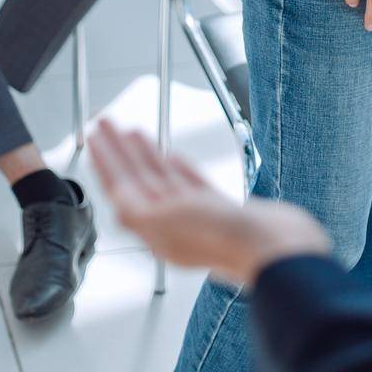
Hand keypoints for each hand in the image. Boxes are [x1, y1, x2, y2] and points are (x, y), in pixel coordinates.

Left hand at [89, 120, 329, 284]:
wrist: (276, 248)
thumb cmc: (227, 242)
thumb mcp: (170, 226)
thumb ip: (139, 212)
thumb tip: (117, 199)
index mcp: (156, 231)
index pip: (121, 188)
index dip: (106, 161)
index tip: (94, 137)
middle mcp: (172, 223)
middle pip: (137, 179)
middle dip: (119, 151)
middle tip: (104, 123)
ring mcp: (196, 214)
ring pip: (161, 177)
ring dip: (143, 153)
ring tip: (128, 131)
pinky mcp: (220, 207)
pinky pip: (189, 182)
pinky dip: (175, 166)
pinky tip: (168, 154)